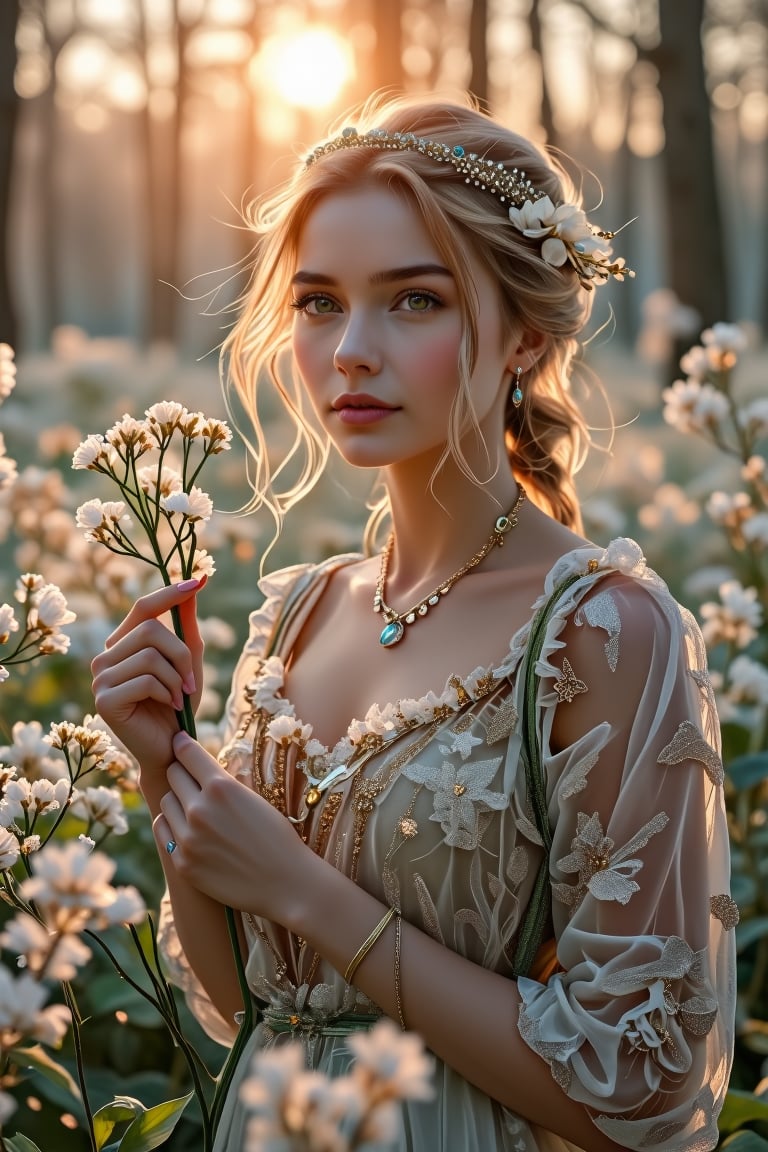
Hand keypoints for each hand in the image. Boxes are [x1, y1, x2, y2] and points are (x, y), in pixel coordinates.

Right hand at [91, 579, 204, 779]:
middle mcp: (105, 657)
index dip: (170, 593)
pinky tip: (169, 707)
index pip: (142, 607)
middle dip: (180, 653)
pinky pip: (146, 680)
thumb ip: (187, 625)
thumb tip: (197, 580)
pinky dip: (167, 693)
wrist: (171, 749)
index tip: (199, 580)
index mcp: (122, 644)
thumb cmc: (178, 705)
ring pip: (150, 655)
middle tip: (191, 681)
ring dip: (177, 677)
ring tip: (179, 697)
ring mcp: (100, 678)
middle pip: (149, 628)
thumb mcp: (189, 661)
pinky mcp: (104, 700)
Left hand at [156, 730, 317, 926]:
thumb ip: (225, 782)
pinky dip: (171, 825)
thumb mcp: (254, 798)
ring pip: (165, 802)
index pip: (186, 752)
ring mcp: (188, 838)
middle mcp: (200, 809)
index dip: (183, 744)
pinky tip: (187, 828)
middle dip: (182, 772)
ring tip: (194, 808)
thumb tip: (201, 766)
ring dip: (177, 800)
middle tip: (191, 778)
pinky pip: (163, 831)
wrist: (285, 882)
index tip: (180, 743)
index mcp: (222, 788)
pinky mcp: (183, 863)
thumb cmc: (276, 837)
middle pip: (172, 774)